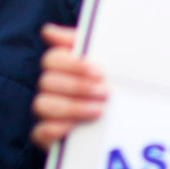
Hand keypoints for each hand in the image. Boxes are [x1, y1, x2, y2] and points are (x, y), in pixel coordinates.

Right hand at [31, 24, 107, 148]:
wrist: (130, 121)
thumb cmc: (111, 82)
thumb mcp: (102, 57)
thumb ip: (81, 41)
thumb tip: (47, 31)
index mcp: (61, 66)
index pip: (52, 59)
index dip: (74, 65)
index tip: (99, 71)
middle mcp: (50, 88)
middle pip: (47, 81)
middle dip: (78, 87)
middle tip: (104, 92)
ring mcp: (47, 112)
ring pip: (41, 104)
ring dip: (71, 107)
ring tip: (99, 110)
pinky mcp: (47, 137)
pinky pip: (38, 133)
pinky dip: (54, 129)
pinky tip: (74, 127)